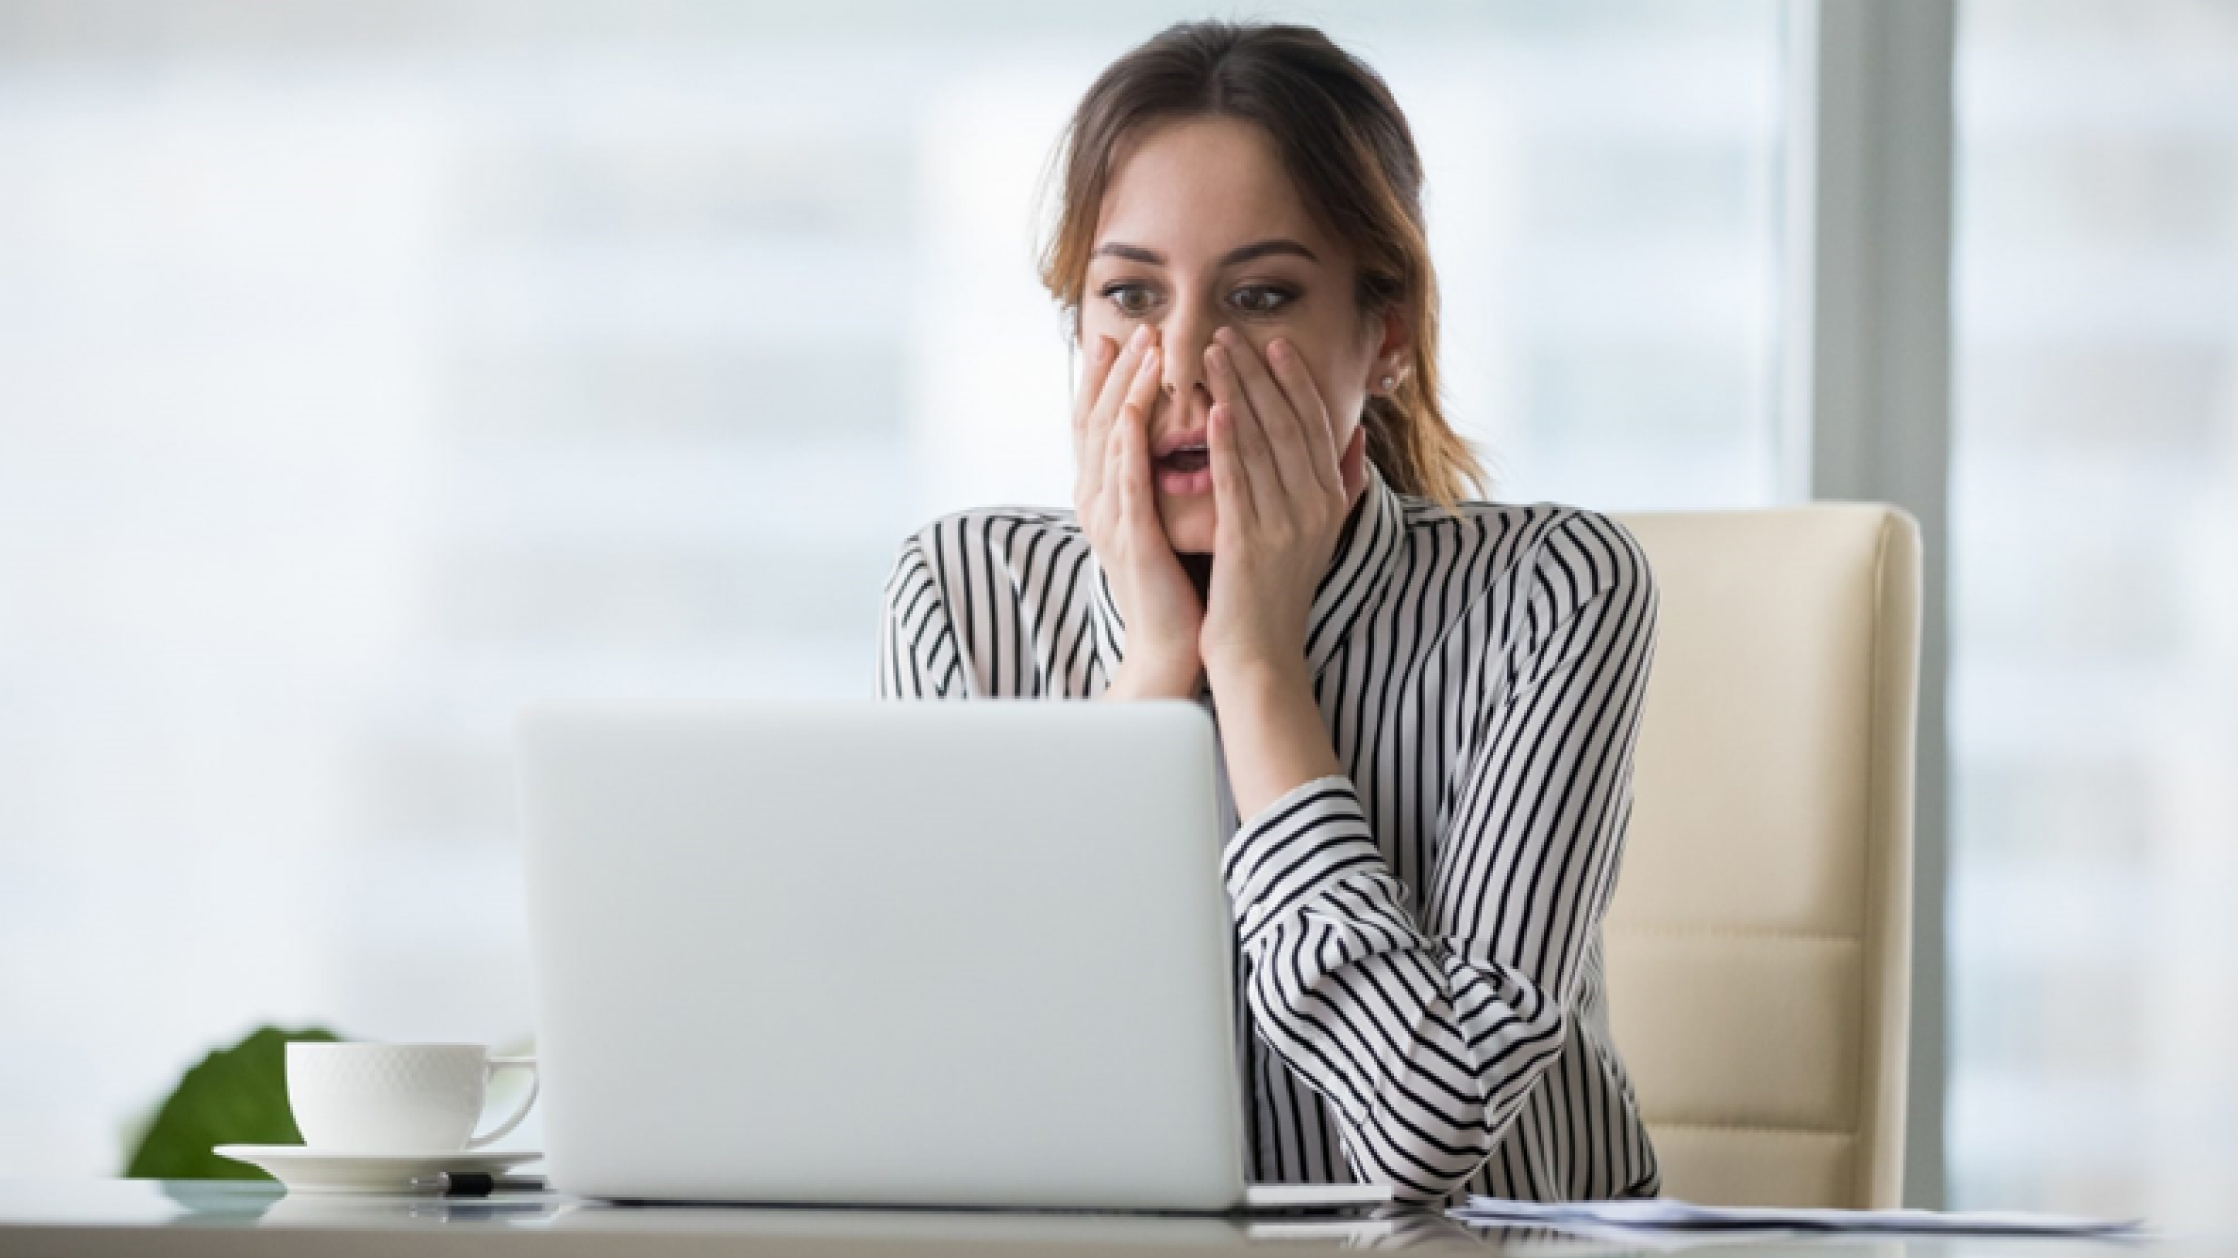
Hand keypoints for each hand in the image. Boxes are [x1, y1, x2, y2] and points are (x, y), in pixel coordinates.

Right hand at [1072, 324, 1203, 696]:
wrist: (1174, 646)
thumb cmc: (1183, 582)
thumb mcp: (1173, 518)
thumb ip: (1175, 476)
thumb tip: (1200, 430)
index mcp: (1110, 494)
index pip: (1106, 422)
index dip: (1112, 377)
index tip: (1127, 333)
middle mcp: (1099, 500)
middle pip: (1100, 420)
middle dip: (1117, 370)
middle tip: (1136, 327)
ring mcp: (1110, 519)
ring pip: (1111, 441)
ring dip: (1125, 391)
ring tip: (1141, 351)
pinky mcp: (1130, 540)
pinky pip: (1126, 484)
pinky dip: (1130, 445)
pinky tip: (1137, 412)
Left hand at [1199, 327, 1367, 686]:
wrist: (1262, 657)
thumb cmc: (1278, 595)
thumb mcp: (1321, 535)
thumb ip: (1344, 484)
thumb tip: (1360, 438)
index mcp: (1331, 500)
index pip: (1314, 425)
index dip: (1294, 381)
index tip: (1273, 344)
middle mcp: (1314, 508)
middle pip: (1287, 424)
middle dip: (1259, 374)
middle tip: (1231, 333)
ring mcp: (1285, 526)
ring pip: (1260, 444)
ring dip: (1236, 393)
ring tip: (1212, 354)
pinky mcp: (1251, 544)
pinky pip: (1239, 483)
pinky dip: (1228, 445)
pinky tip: (1215, 411)